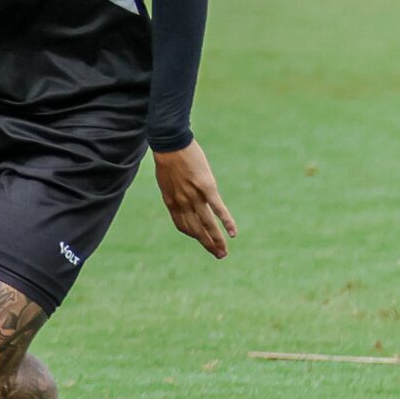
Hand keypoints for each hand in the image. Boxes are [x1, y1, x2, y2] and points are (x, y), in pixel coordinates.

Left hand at [154, 142, 236, 259]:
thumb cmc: (169, 158)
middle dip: (207, 244)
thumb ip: (174, 191)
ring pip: (207, 224)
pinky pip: (218, 209)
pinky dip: (226, 222)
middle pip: (196, 230)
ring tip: (224, 252)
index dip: (193, 235)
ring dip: (216, 240)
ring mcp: (194, 197)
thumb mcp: (166, 180)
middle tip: (218, 255)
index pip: (183, 226)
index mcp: (172, 202)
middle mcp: (182, 203)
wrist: (171, 143)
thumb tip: (180, 196)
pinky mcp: (206, 188)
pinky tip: (233, 232)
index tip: (201, 239)